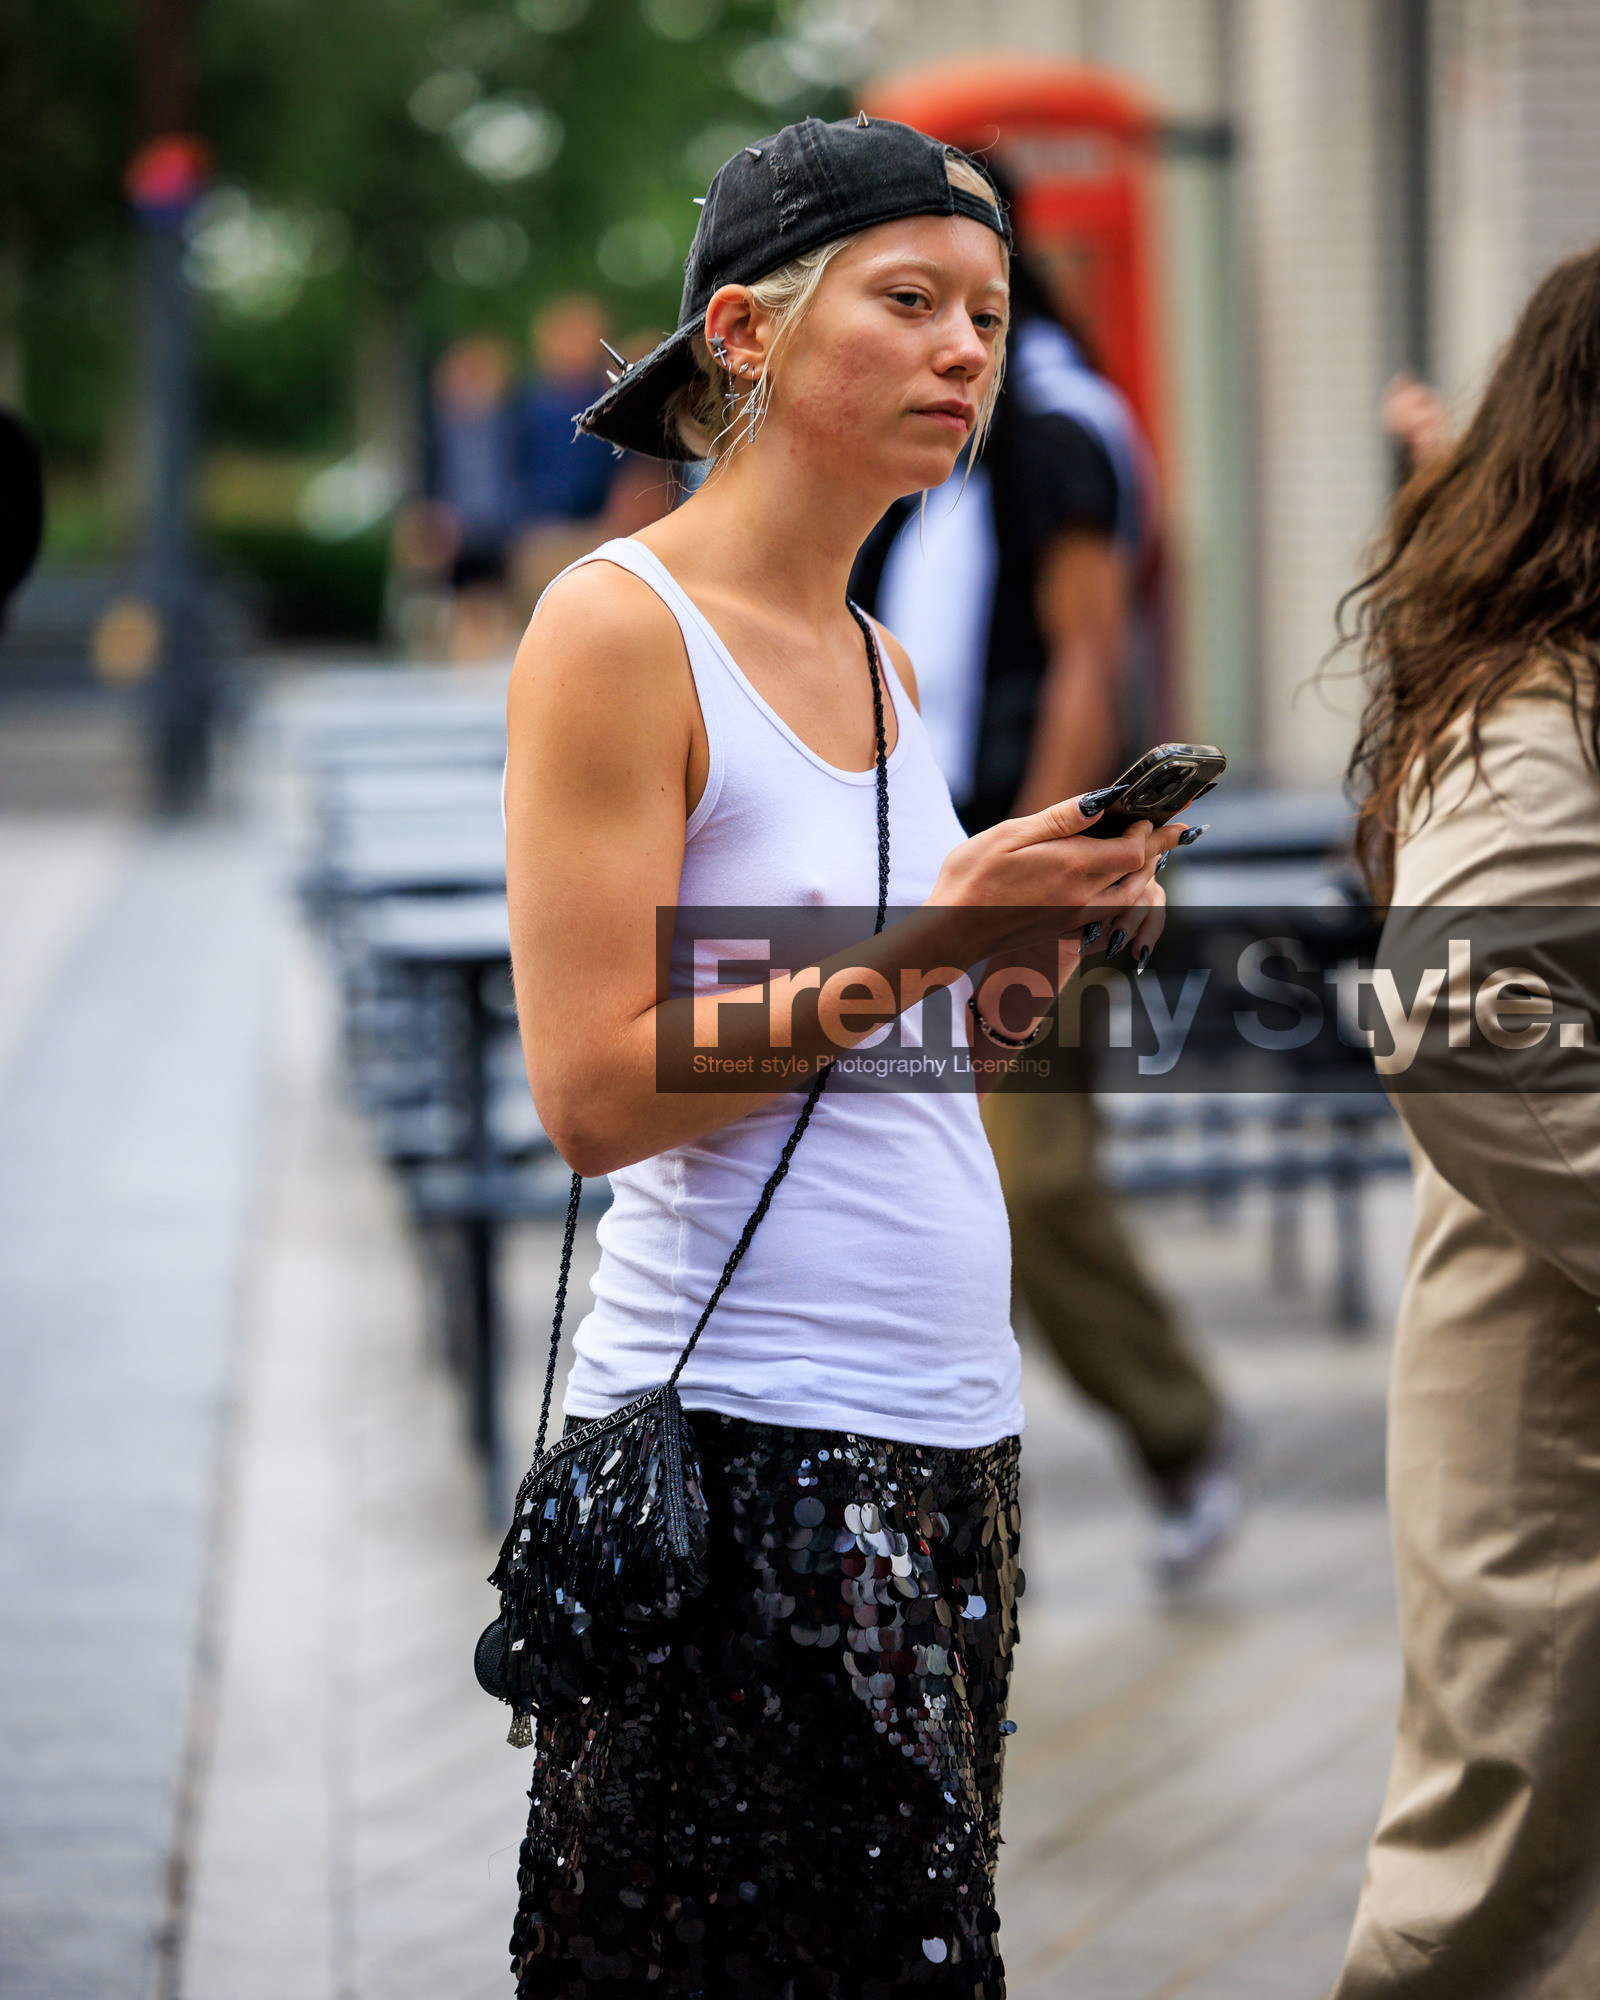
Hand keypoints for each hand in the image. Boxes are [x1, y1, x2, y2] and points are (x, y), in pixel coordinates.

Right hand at [929, 794, 1185, 958]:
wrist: (953, 931)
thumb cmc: (972, 878)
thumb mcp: (1010, 835)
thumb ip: (1060, 819)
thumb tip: (1101, 800)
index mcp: (1072, 867)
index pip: (1134, 849)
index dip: (1148, 830)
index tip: (1151, 813)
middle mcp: (1083, 896)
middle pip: (1139, 873)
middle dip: (1158, 848)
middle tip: (1177, 831)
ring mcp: (1077, 917)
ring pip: (1131, 896)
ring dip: (1146, 873)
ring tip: (1154, 854)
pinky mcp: (1067, 930)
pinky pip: (1114, 913)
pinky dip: (1127, 895)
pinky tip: (1121, 883)